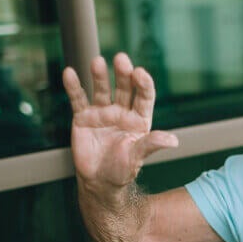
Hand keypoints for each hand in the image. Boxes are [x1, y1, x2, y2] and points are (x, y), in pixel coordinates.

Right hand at [63, 52, 177, 191]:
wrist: (98, 182)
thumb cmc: (121, 170)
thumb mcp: (137, 157)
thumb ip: (151, 144)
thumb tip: (173, 140)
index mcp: (139, 120)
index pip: (144, 97)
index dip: (143, 84)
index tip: (140, 73)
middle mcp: (122, 112)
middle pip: (124, 88)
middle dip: (123, 74)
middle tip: (121, 59)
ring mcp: (102, 113)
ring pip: (102, 89)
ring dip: (100, 76)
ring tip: (97, 62)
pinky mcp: (83, 117)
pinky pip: (78, 99)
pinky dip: (73, 86)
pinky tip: (69, 73)